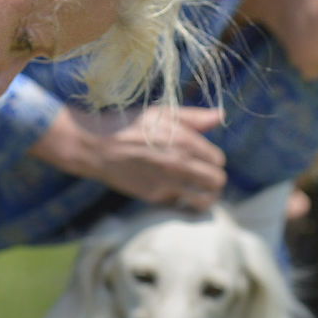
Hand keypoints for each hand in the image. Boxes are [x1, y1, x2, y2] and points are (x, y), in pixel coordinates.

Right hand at [32, 105, 228, 209]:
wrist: (96, 145)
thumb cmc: (129, 124)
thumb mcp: (162, 113)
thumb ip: (195, 117)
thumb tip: (221, 115)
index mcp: (185, 141)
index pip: (218, 160)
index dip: (213, 159)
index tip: (203, 158)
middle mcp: (179, 164)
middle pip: (217, 181)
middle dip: (214, 180)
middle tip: (205, 176)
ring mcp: (167, 183)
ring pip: (204, 201)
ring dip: (205, 197)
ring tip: (198, 191)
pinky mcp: (154, 197)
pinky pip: (179, 204)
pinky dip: (181, 200)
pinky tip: (173, 191)